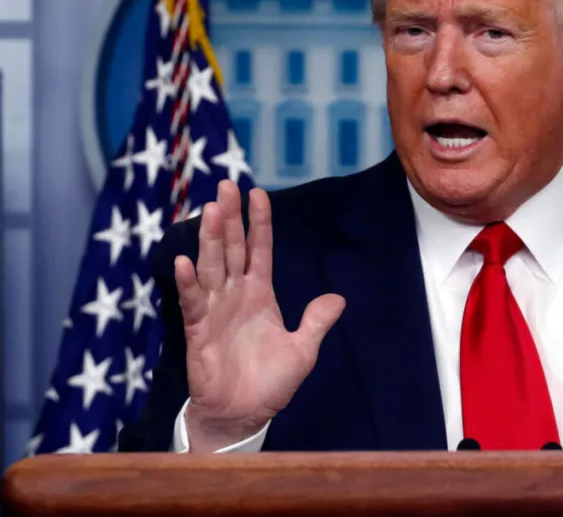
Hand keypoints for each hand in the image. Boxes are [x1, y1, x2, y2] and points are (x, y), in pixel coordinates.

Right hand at [175, 180, 345, 451]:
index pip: (258, 250)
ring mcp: (216, 311)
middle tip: (226, 186)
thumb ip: (316, 322)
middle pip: (231, 249)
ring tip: (210, 210)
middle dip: (229, 219)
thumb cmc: (270, 383)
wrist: (244, 416)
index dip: (258, 223)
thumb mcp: (303, 350)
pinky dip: (188, 283)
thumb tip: (338, 298)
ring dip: (208, 240)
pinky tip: (184, 262)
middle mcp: (235, 296)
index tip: (258, 193)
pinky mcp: (199, 332)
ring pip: (211, 267)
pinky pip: (193, 303)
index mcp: (260, 294)